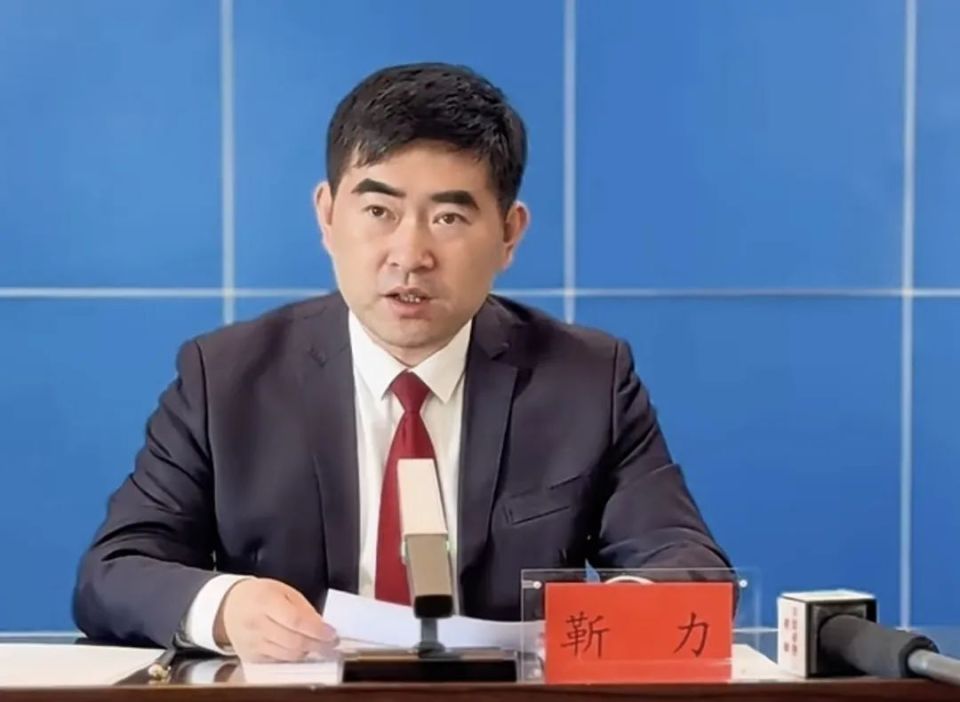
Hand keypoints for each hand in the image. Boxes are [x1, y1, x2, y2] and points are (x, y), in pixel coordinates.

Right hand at [214, 578, 337, 661]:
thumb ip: (303, 607)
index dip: (316, 630)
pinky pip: (278, 661)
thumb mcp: (282, 590)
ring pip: (287, 654)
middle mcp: (256, 624)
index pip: (295, 620)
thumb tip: (322, 626)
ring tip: (318, 646)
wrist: (228, 607)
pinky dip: (292, 657)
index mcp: (265, 601)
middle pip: (293, 641)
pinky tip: (300, 649)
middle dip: (317, 645)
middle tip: (332, 645)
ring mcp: (252, 643)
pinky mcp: (250, 657)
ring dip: (307, 652)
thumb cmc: (259, 596)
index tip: (332, 634)